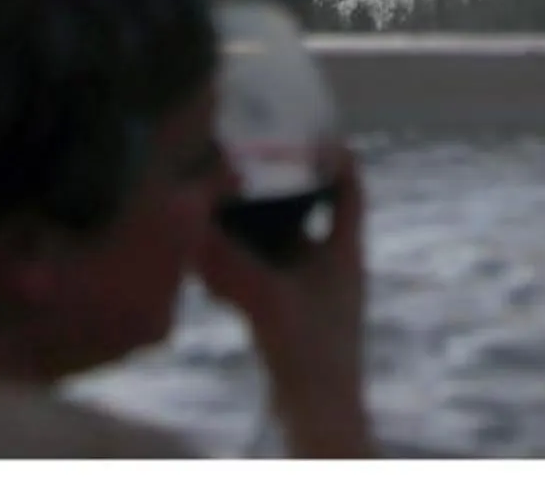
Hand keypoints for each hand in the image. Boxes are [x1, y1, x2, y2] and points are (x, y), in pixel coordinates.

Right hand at [195, 141, 373, 456]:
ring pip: (290, 243)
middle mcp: (333, 265)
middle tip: (251, 165)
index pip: (351, 187)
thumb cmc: (310, 354)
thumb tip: (193, 231)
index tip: (310, 131)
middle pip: (315, 210)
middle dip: (285, 188)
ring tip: (227, 207)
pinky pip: (273, 274)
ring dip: (263, 226)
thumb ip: (230, 266)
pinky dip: (250, 264)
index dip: (336, 156)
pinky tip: (215, 268)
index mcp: (344, 251)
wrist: (320, 413)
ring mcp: (316, 291)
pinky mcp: (296, 314)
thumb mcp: (268, 302)